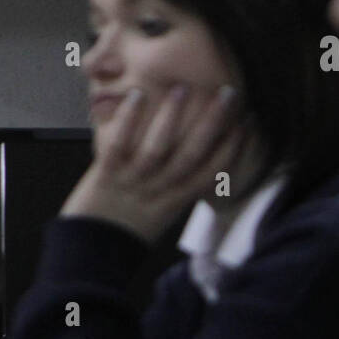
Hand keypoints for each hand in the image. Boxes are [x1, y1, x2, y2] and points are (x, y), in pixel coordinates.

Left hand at [62, 83, 242, 242]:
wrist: (91, 250)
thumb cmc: (129, 227)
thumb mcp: (165, 210)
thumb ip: (182, 185)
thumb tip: (201, 152)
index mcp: (178, 200)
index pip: (212, 172)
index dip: (232, 146)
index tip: (247, 120)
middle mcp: (160, 191)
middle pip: (192, 154)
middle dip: (212, 122)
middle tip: (227, 93)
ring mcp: (132, 183)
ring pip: (158, 148)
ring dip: (171, 116)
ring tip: (182, 89)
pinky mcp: (105, 176)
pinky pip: (119, 146)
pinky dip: (128, 120)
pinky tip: (137, 96)